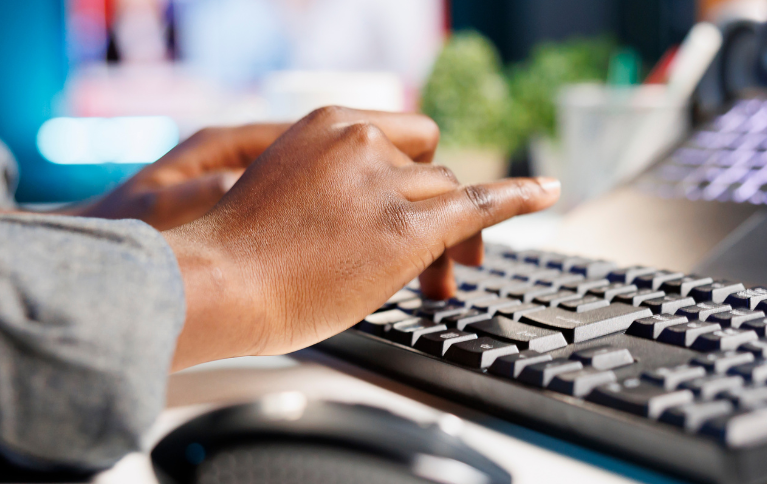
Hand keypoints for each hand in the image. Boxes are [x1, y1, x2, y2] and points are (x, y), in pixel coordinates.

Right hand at [162, 107, 559, 369]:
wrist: (220, 283)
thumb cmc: (242, 255)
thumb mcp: (288, 189)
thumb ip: (336, 186)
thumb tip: (383, 218)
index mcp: (328, 123)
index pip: (404, 138)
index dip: (421, 174)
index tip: (426, 202)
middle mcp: (361, 141)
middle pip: (432, 170)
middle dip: (437, 214)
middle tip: (437, 266)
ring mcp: (385, 181)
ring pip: (450, 196)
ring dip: (454, 238)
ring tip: (441, 284)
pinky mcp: (406, 226)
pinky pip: (481, 204)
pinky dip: (519, 197)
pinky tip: (546, 192)